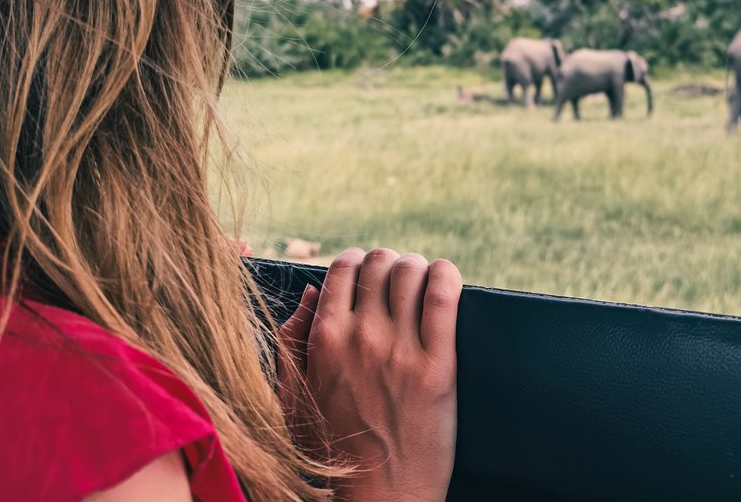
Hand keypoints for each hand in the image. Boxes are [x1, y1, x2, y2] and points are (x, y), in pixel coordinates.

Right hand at [277, 248, 461, 501]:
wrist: (377, 500)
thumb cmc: (333, 452)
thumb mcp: (293, 396)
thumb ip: (293, 341)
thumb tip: (312, 293)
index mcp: (324, 340)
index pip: (344, 266)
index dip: (360, 262)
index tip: (371, 276)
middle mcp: (359, 337)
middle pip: (381, 262)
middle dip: (392, 265)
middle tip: (401, 284)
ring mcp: (398, 351)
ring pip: (412, 271)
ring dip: (420, 270)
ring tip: (425, 287)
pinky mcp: (436, 368)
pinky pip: (444, 298)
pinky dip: (448, 277)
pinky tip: (447, 282)